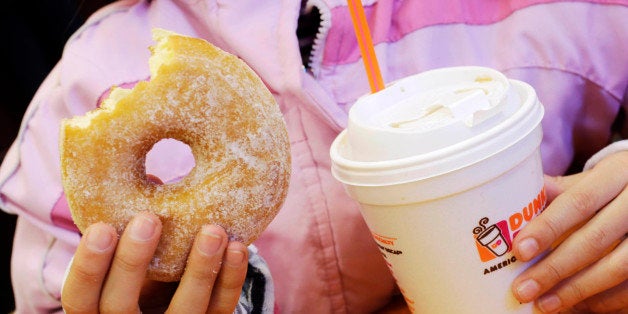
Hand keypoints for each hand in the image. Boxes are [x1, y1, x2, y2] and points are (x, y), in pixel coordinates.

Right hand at [61, 212, 247, 312]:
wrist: (174, 306)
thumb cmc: (140, 275)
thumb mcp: (125, 259)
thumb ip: (129, 227)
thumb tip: (151, 177)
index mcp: (97, 310)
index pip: (80, 298)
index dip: (89, 266)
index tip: (102, 227)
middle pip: (121, 306)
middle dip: (133, 263)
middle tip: (148, 220)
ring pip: (182, 311)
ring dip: (199, 270)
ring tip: (212, 232)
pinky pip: (220, 309)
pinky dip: (230, 279)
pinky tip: (236, 248)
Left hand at [511, 151, 627, 312]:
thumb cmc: (609, 187)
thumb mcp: (589, 179)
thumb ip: (556, 191)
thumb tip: (510, 203)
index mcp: (615, 174)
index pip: (579, 202)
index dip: (548, 228)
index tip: (519, 250)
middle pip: (595, 239)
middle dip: (555, 268)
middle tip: (523, 289)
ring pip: (617, 267)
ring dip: (576, 290)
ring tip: (544, 303)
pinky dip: (603, 301)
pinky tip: (576, 305)